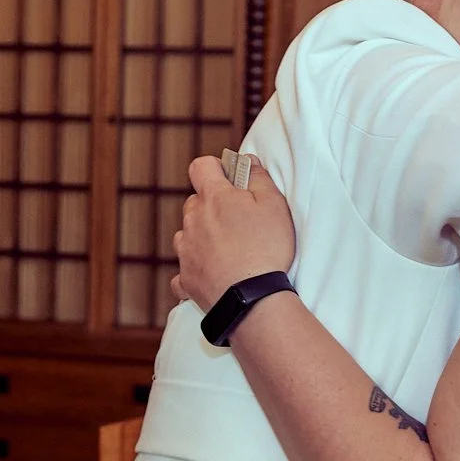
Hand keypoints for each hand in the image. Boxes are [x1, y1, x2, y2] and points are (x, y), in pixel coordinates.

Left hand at [171, 155, 294, 311]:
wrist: (252, 299)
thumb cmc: (267, 248)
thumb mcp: (275, 205)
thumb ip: (259, 177)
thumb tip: (247, 161)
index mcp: (213, 198)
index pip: (201, 166)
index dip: (215, 167)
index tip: (232, 179)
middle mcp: (192, 221)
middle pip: (195, 202)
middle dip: (212, 205)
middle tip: (239, 220)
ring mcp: (186, 251)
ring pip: (188, 234)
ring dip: (202, 236)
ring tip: (229, 250)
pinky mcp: (186, 279)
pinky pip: (185, 270)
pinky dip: (197, 269)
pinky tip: (214, 275)